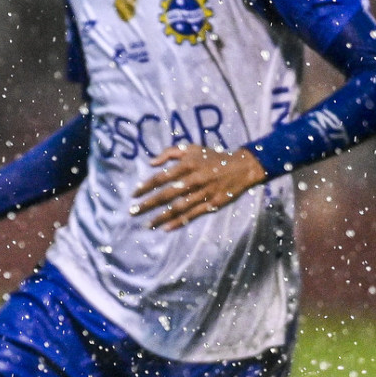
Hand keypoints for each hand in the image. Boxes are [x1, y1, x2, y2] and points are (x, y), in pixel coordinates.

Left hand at [132, 145, 266, 229]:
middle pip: (167, 194)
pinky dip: (179, 222)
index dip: (146, 186)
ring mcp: (204, 193)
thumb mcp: (192, 148)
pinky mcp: (213, 203)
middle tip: (133, 212)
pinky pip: (193, 214)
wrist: (243, 167)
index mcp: (188, 165)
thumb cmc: (212, 157)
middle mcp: (194, 179)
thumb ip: (170, 152)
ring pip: (179, 207)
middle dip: (148, 204)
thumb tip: (150, 162)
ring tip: (147, 224)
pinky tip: (166, 228)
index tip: (134, 194)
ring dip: (161, 217)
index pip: (162, 177)